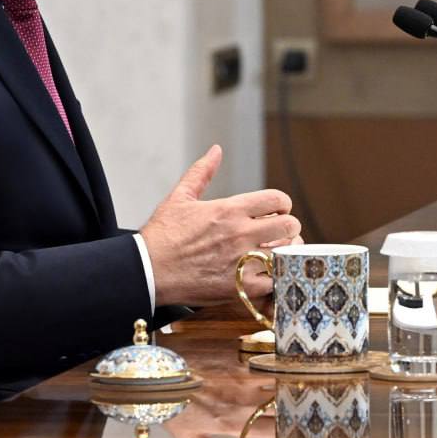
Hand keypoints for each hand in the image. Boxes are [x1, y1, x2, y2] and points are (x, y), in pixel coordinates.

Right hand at [140, 145, 300, 306]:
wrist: (147, 270)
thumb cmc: (161, 236)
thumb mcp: (180, 197)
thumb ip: (202, 172)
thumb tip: (215, 150)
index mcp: (230, 209)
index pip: (277, 199)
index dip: (282, 204)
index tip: (276, 211)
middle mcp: (240, 233)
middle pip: (289, 225)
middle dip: (289, 227)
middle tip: (280, 233)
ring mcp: (242, 261)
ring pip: (286, 253)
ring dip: (285, 253)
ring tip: (275, 255)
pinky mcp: (240, 286)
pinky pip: (275, 282)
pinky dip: (276, 278)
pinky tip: (268, 275)